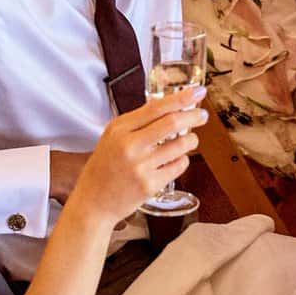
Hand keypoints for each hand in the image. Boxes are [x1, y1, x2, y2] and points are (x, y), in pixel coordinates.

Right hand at [66, 88, 207, 228]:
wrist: (93, 203)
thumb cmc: (104, 168)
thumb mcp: (112, 137)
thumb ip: (137, 122)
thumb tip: (169, 104)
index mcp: (119, 129)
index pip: (156, 107)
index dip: (181, 97)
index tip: (198, 91)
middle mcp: (129, 146)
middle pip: (172, 123)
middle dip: (194, 116)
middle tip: (202, 115)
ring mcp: (140, 167)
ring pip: (181, 145)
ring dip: (191, 140)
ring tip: (188, 140)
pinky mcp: (150, 185)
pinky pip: (179, 165)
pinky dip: (182, 160)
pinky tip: (175, 160)